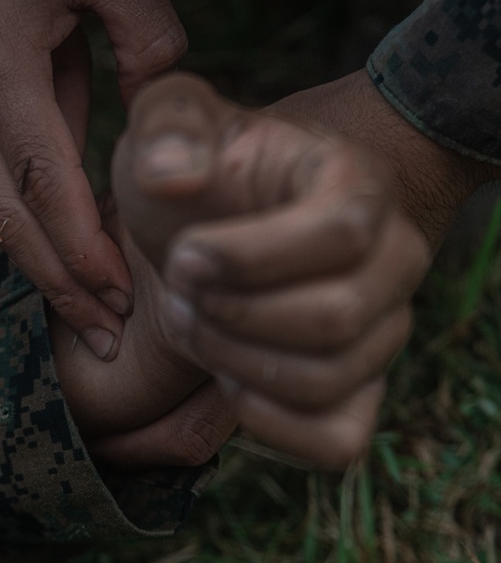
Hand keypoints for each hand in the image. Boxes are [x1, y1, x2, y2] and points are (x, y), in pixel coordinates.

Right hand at [0, 0, 186, 360]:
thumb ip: (145, 43)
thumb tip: (156, 108)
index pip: (42, 186)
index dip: (79, 252)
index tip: (116, 300)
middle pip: (3, 213)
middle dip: (53, 281)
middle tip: (100, 334)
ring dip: (38, 245)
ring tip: (89, 295)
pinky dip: (22, 197)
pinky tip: (60, 226)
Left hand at [111, 73, 431, 469]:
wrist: (218, 221)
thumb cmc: (202, 172)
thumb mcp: (171, 124)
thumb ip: (169, 125)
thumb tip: (174, 176)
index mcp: (356, 185)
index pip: (341, 235)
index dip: (250, 258)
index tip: (183, 255)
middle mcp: (392, 259)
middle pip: (334, 319)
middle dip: (231, 316)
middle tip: (178, 290)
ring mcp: (381, 328)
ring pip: (326, 380)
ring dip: (234, 361)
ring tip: (192, 321)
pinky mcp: (356, 387)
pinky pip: (336, 439)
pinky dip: (269, 423)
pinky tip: (224, 376)